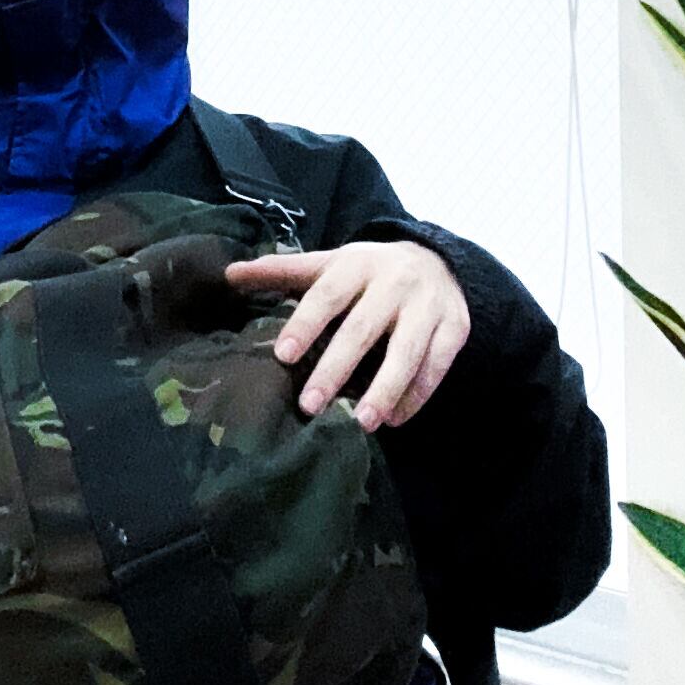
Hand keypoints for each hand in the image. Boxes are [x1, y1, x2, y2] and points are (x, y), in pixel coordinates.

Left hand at [225, 240, 469, 433]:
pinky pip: (436, 366)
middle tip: (310, 405)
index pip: (327, 294)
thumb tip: (229, 274)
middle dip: (337, 368)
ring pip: (407, 352)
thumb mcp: (329, 264)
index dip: (305, 323)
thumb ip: (282, 271)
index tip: (282, 356)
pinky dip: (416, 395)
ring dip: (385, 389)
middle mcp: (394, 281)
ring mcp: (428, 305)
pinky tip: (394, 419)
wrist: (439, 262)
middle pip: (363, 328)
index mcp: (357, 264)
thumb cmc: (369, 272)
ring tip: (364, 423)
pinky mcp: (455, 328)